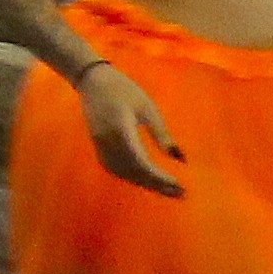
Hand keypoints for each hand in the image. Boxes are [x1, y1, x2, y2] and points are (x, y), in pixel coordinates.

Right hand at [76, 57, 187, 194]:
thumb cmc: (123, 89)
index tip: (181, 187)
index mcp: (121, 130)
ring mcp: (100, 145)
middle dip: (157, 185)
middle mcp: (108, 142)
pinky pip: (115, 168)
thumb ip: (162, 135)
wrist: (91, 79)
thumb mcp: (147, 108)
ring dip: (145, 183)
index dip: (161, 178)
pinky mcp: (98, 146)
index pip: (142, 163)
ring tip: (167, 189)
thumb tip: (181, 160)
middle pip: (134, 172)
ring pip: (124, 173)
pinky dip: (132, 177)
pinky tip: (146, 179)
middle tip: (181, 193)